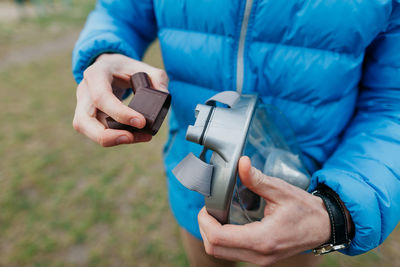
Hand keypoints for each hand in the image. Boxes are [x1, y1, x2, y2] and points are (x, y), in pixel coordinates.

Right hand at [72, 53, 168, 146]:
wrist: (110, 68)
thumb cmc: (126, 68)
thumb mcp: (144, 67)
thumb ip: (157, 78)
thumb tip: (164, 95)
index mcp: (95, 74)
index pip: (102, 96)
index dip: (120, 113)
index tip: (141, 122)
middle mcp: (84, 91)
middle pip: (83, 120)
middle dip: (105, 135)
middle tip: (130, 138)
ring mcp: (84, 107)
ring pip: (87, 131)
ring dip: (113, 140)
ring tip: (141, 137)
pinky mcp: (89, 119)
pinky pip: (99, 133)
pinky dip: (117, 138)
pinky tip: (136, 137)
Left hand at [198, 156, 330, 265]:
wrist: (325, 226)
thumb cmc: (306, 209)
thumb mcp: (281, 190)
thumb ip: (257, 179)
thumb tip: (241, 163)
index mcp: (262, 239)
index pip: (218, 238)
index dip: (205, 221)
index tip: (207, 206)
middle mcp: (259, 254)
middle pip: (214, 249)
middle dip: (205, 228)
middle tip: (209, 209)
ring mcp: (260, 260)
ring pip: (220, 254)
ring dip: (213, 235)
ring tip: (218, 214)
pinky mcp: (260, 259)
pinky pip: (232, 253)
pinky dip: (223, 239)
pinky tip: (228, 222)